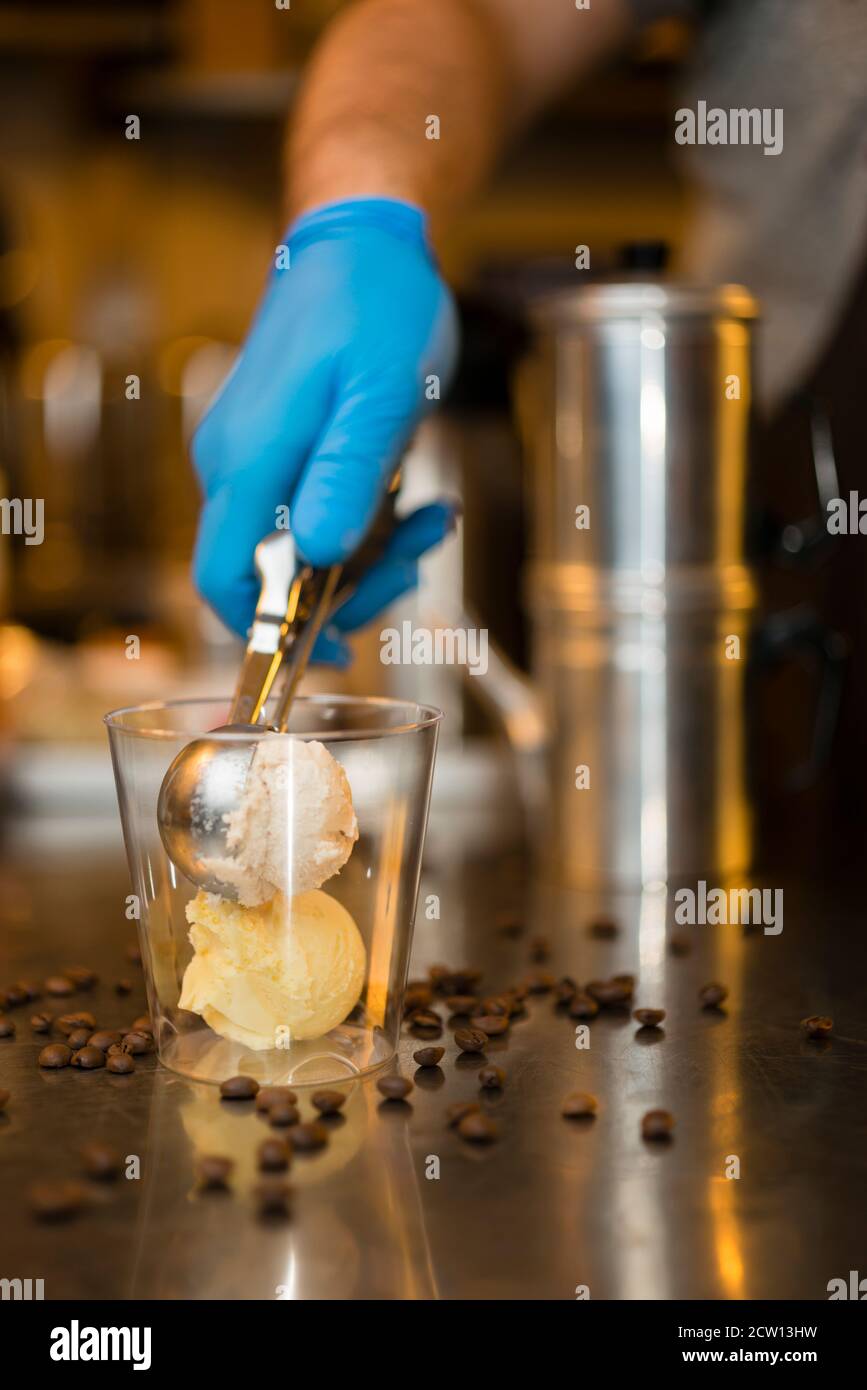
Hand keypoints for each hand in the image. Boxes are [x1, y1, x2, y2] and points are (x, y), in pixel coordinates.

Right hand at [191, 198, 458, 662]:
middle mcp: (237, 463)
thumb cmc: (375, 305)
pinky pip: (315, 508)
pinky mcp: (281, 446)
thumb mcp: (381, 396)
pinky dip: (368, 516)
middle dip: (355, 583)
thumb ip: (346, 476)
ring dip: (376, 549)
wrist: (363, 237)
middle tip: (419, 556)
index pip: (222, 577)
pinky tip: (419, 497)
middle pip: (274, 573)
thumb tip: (316, 554)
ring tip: (434, 516)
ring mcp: (256, 454)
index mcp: (249, 459)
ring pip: (305, 545)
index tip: (331, 650)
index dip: (267, 632)